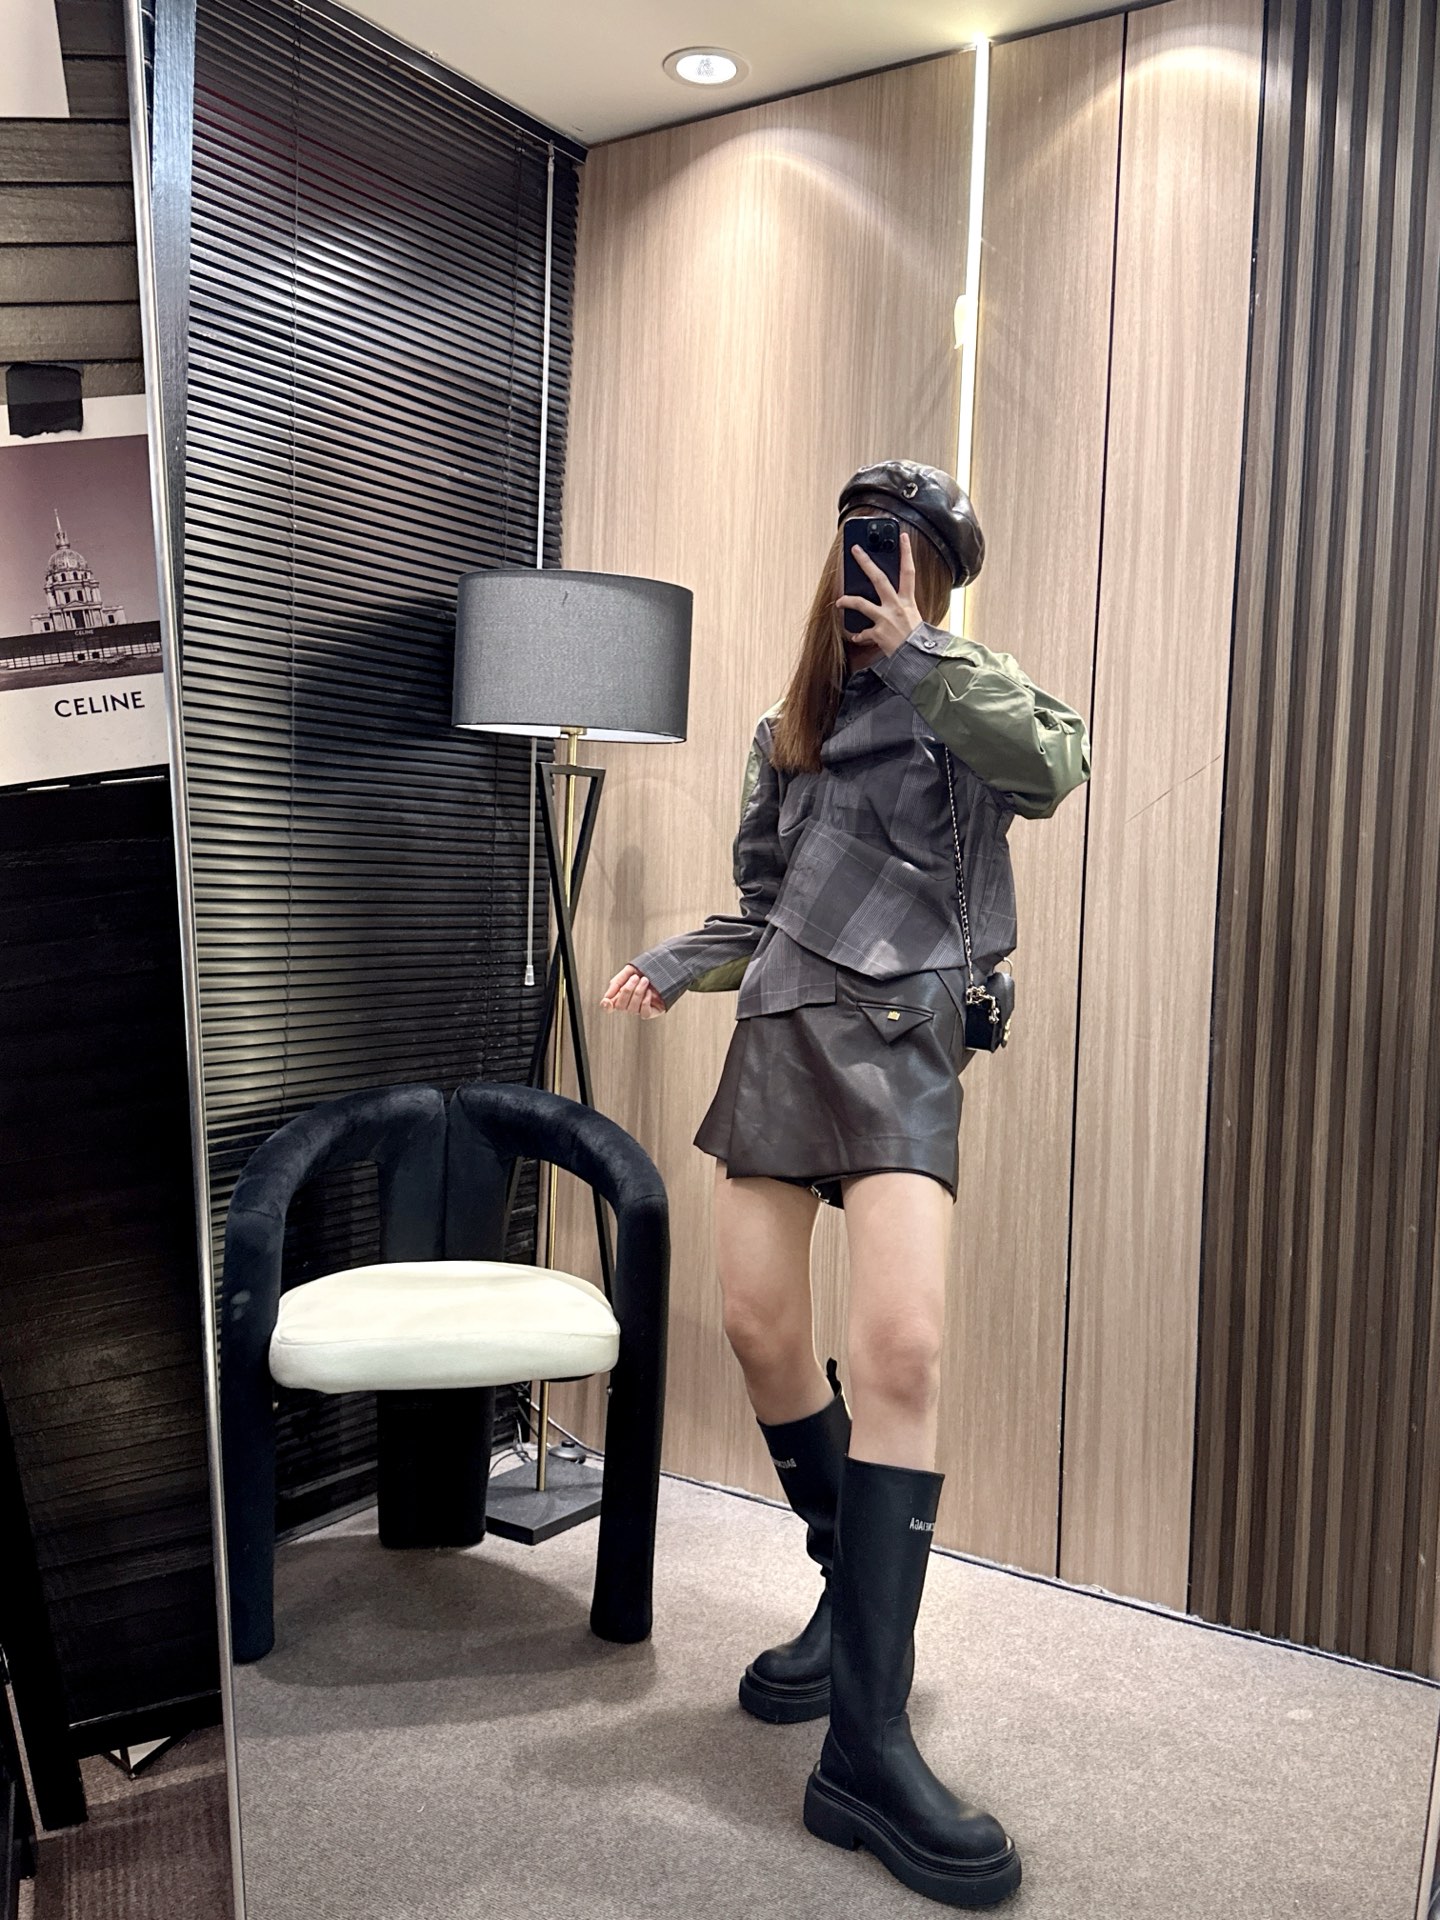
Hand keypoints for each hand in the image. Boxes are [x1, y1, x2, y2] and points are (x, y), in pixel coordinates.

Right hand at [600, 963, 665, 1016]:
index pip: (610, 1005)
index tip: (607, 1001)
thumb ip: (617, 981)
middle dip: (627, 991)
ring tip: (645, 980)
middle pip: (620, 1006)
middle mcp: (630, 1003)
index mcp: (622, 994)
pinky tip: (650, 992)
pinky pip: (644, 1013)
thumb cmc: (648, 968)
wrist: (667, 965)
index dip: (606, 1006)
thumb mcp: (630, 970)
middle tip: (636, 977)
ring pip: (632, 1009)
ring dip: (638, 993)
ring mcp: (641, 1008)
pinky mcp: (653, 1012)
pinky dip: (645, 1002)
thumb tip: (607, 996)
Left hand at [834, 527, 924, 656]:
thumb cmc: (919, 641)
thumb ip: (905, 608)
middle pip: (879, 578)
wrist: (919, 660)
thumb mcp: (916, 618)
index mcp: (908, 601)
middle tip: (855, 550)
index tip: (903, 537)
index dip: (906, 552)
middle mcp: (896, 606)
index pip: (909, 571)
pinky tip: (855, 636)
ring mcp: (886, 619)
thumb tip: (895, 603)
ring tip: (840, 601)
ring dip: (848, 600)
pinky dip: (859, 635)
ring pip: (862, 603)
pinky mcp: (878, 634)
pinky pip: (864, 633)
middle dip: (866, 562)